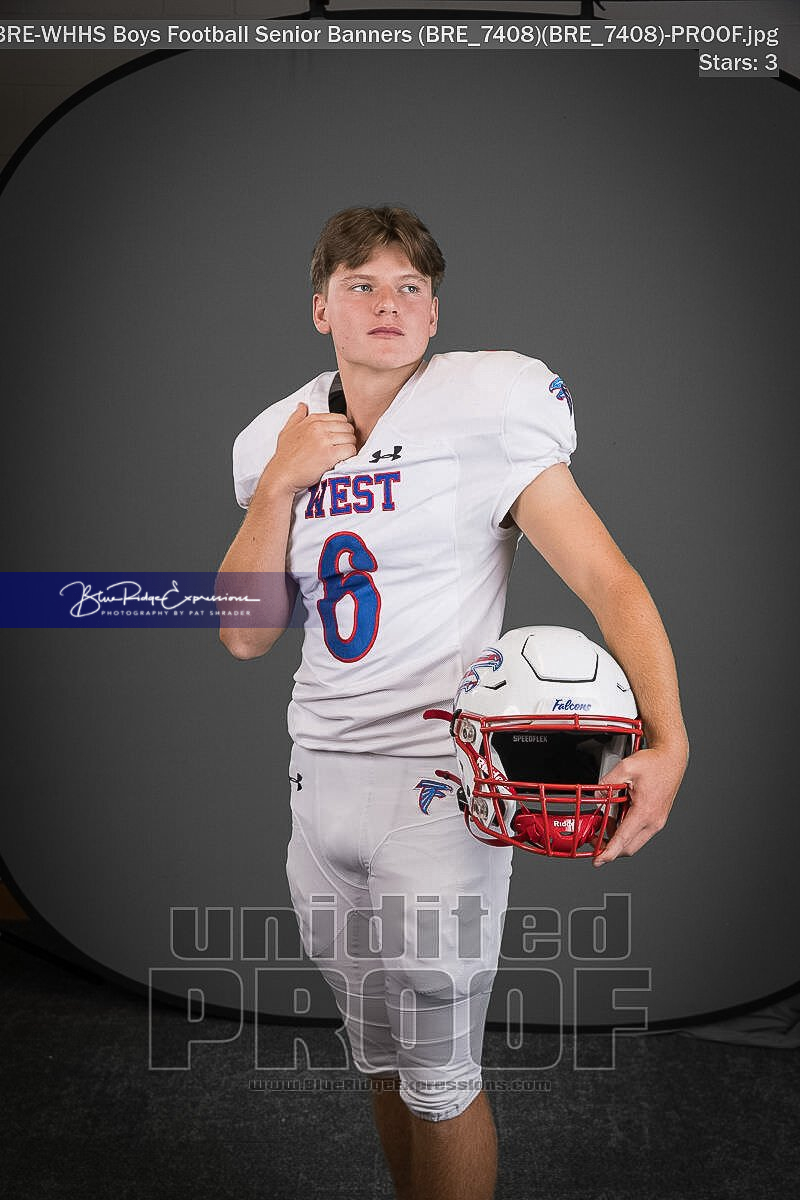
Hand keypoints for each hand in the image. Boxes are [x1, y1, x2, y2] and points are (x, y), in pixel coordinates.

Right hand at [261, 402, 356, 494]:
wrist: (282, 475)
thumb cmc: (285, 457)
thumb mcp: (287, 431)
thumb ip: (297, 416)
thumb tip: (302, 406)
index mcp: (312, 420)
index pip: (340, 418)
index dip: (341, 429)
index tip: (337, 439)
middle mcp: (319, 428)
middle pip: (348, 428)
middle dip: (347, 438)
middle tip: (340, 449)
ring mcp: (324, 440)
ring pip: (351, 439)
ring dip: (348, 448)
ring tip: (340, 456)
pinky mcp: (329, 454)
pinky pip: (350, 450)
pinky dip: (349, 457)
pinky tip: (340, 461)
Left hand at [592, 745, 686, 866]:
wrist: (672, 759)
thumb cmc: (654, 763)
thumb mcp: (626, 767)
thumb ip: (607, 782)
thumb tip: (597, 795)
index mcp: (644, 812)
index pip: (623, 840)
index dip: (608, 853)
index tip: (597, 861)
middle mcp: (653, 821)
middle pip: (628, 847)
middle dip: (609, 848)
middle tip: (593, 839)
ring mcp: (656, 821)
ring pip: (634, 842)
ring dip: (617, 839)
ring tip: (603, 824)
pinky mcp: (656, 819)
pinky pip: (639, 833)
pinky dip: (625, 831)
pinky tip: (615, 819)